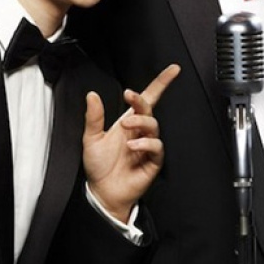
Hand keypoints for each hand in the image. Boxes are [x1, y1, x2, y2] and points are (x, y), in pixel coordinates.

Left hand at [83, 64, 180, 222]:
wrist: (102, 193)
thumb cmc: (99, 167)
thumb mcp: (91, 139)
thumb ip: (94, 117)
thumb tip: (91, 95)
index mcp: (128, 122)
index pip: (148, 98)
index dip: (161, 84)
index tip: (173, 70)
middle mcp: (140, 132)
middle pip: (149, 109)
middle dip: (141, 101)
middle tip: (129, 97)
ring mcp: (147, 146)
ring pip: (154, 126)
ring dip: (141, 122)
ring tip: (126, 128)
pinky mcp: (152, 162)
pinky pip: (156, 147)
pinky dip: (146, 144)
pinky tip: (133, 146)